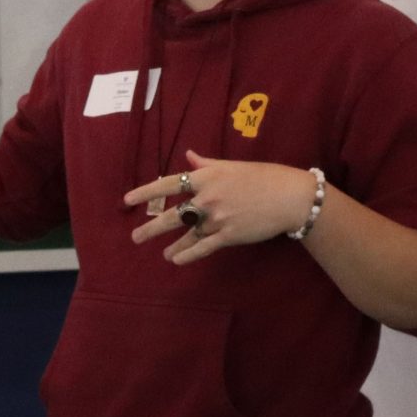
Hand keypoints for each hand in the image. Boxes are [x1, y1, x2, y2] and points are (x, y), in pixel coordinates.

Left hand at [123, 151, 316, 263]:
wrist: (288, 196)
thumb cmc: (262, 177)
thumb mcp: (232, 166)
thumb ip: (206, 163)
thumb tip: (188, 155)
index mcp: (206, 177)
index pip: (169, 184)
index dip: (146, 192)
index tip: (128, 200)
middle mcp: (207, 197)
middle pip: (173, 214)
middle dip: (152, 228)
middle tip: (135, 237)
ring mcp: (217, 218)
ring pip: (187, 234)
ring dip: (172, 245)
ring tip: (162, 254)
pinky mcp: (229, 235)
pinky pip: (203, 247)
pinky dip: (188, 255)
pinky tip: (176, 260)